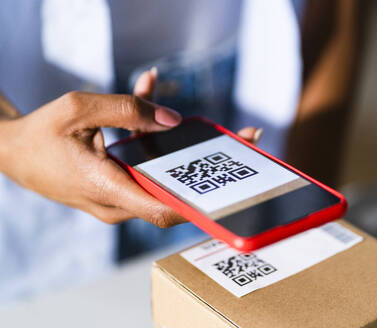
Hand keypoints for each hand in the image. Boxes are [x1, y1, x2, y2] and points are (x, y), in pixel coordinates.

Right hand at [0, 69, 260, 227]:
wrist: (14, 153)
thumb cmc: (41, 133)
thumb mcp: (80, 109)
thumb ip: (127, 109)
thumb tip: (172, 119)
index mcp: (106, 186)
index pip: (163, 208)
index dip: (199, 203)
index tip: (230, 191)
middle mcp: (117, 202)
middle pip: (173, 194)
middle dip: (209, 171)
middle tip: (242, 143)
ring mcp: (118, 199)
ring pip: (162, 180)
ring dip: (187, 156)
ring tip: (219, 132)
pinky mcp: (118, 189)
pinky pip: (146, 169)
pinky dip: (157, 144)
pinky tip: (158, 105)